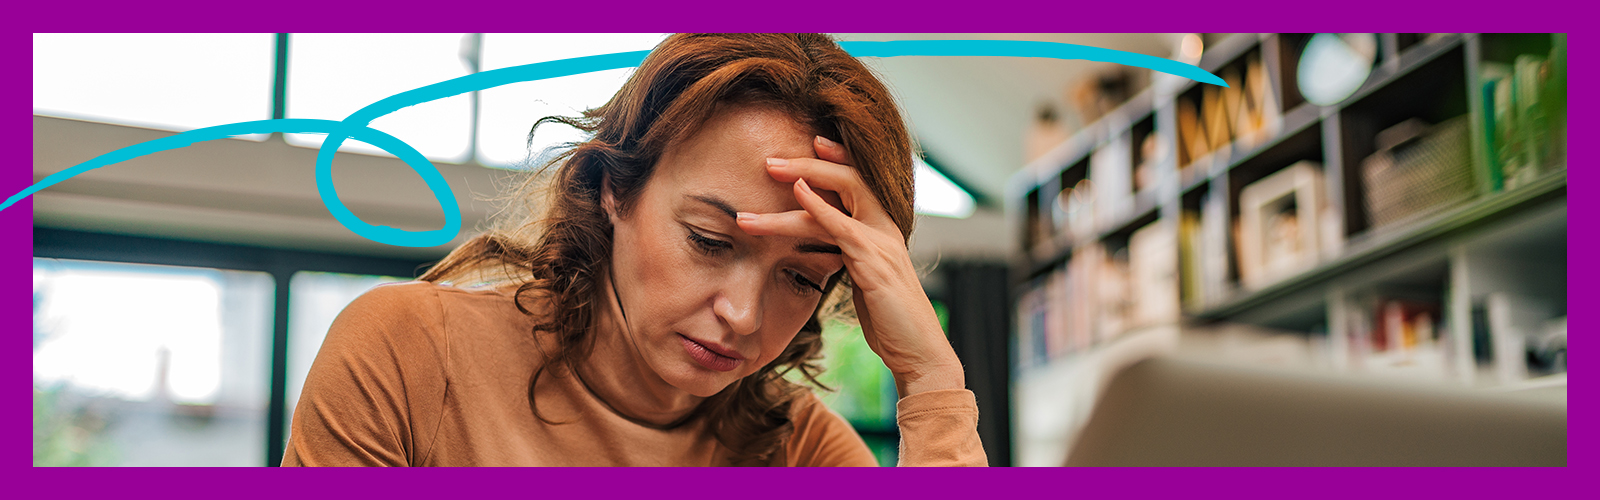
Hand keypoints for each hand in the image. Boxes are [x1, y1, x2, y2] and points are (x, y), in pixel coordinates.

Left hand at [736, 136, 964, 396]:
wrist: (918, 353)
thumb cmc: (890, 322)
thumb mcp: (864, 282)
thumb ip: (848, 258)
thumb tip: (823, 249)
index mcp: (883, 232)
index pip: (860, 182)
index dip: (835, 160)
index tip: (810, 144)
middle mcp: (886, 230)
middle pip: (850, 177)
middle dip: (809, 163)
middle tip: (770, 160)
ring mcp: (882, 244)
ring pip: (840, 196)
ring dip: (799, 180)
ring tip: (766, 173)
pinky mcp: (873, 264)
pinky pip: (843, 226)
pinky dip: (819, 207)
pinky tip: (798, 194)